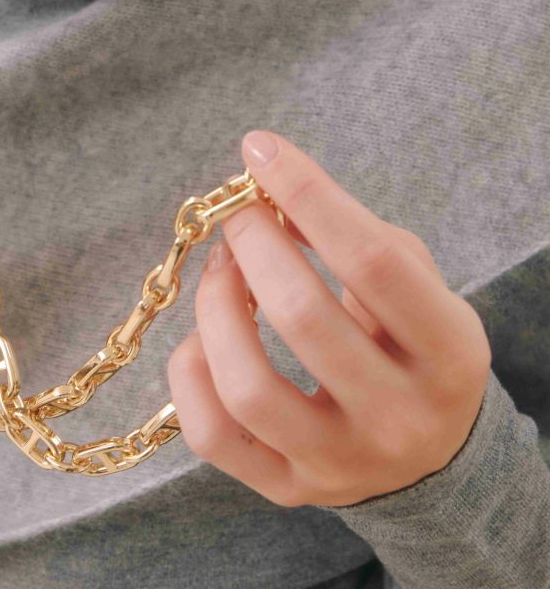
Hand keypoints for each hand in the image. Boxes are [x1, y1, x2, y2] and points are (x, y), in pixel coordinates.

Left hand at [167, 130, 491, 507]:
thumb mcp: (414, 287)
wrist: (427, 455)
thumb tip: (269, 191)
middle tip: (238, 213)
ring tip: (222, 269)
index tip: (261, 149)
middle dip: (253, 242)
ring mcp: (338, 463)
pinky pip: (212, 434)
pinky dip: (190, 370)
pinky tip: (205, 336)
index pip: (371, 260)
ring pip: (247, 385)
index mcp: (448, 354)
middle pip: (301, 315)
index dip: (307, 193)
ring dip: (216, 306)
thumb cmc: (412, 347)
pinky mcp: (285, 488)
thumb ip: (354, 234)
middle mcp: (399, 418)